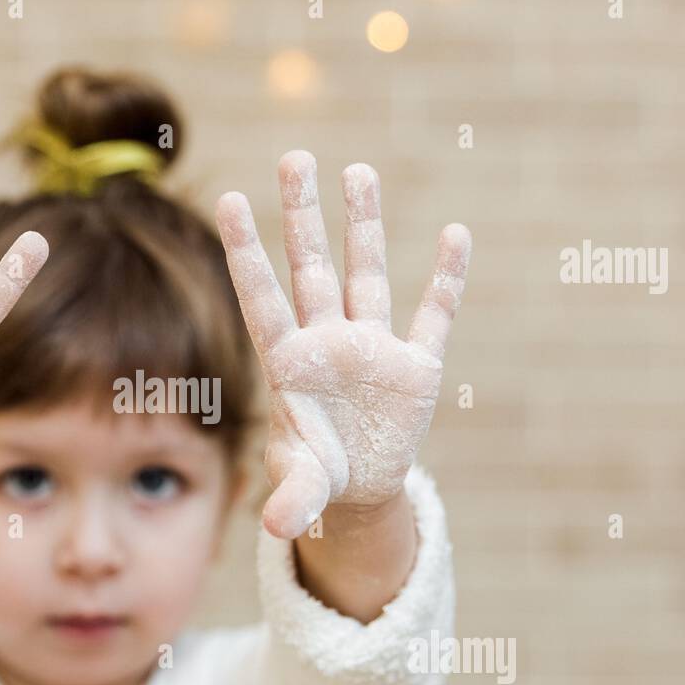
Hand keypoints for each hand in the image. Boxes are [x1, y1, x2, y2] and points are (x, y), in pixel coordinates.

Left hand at [215, 150, 470, 539]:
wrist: (358, 486)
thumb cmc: (315, 473)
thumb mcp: (303, 486)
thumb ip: (292, 498)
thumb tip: (279, 528)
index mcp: (290, 364)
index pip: (264, 298)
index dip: (247, 252)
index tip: (229, 199)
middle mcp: (328, 343)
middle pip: (314, 269)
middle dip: (304, 217)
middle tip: (294, 156)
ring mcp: (372, 348)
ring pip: (368, 275)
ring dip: (365, 226)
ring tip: (358, 171)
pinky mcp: (415, 366)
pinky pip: (433, 315)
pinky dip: (446, 280)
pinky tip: (456, 235)